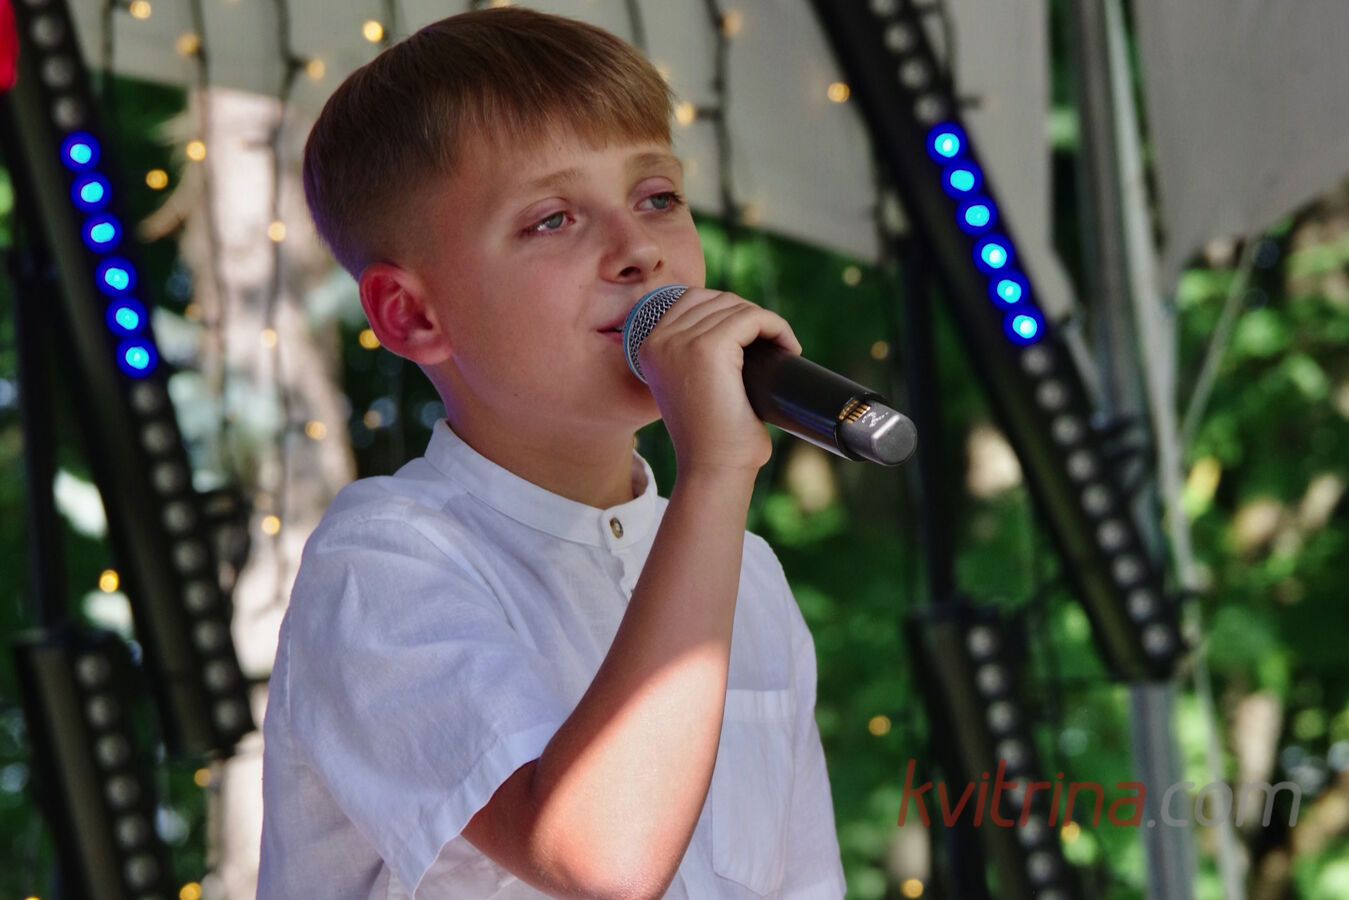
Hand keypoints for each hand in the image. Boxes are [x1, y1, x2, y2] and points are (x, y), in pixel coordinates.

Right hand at [635, 288, 801, 474]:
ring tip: (783, 349)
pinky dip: (777, 327)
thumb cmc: (712, 437)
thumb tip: (741, 327)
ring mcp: (681, 342)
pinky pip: (752, 318)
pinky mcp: (709, 348)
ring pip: (736, 307)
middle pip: (715, 299)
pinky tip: (789, 348)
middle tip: (773, 346)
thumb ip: (699, 355)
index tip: (755, 339)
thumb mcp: (693, 386)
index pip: (693, 301)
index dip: (730, 312)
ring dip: (766, 323)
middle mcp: (659, 340)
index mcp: (649, 347)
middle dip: (749, 317)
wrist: (713, 469)